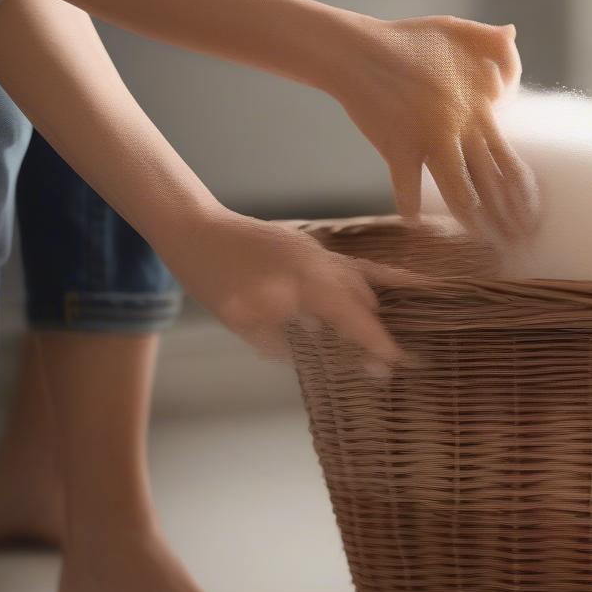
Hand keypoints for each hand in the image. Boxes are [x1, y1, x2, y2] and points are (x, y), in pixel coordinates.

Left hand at [167, 209, 413, 370]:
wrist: (195, 229)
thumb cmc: (215, 279)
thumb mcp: (245, 323)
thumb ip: (280, 341)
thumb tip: (300, 353)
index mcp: (311, 284)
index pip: (357, 317)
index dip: (377, 341)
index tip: (396, 362)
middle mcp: (322, 265)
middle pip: (365, 298)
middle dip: (375, 328)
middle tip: (381, 359)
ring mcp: (315, 251)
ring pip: (358, 277)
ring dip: (370, 304)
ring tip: (381, 326)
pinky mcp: (304, 246)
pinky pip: (343, 266)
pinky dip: (357, 283)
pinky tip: (355, 296)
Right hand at [338, 15, 538, 239]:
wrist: (358, 49)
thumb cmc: (407, 39)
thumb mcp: (456, 29)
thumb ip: (490, 39)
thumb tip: (513, 34)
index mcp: (478, 109)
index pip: (510, 160)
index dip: (523, 193)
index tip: (533, 216)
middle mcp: (459, 129)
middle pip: (492, 184)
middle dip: (508, 218)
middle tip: (519, 242)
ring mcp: (428, 140)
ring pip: (459, 192)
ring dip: (471, 221)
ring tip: (481, 240)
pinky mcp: (397, 147)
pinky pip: (406, 187)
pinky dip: (409, 206)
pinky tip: (414, 221)